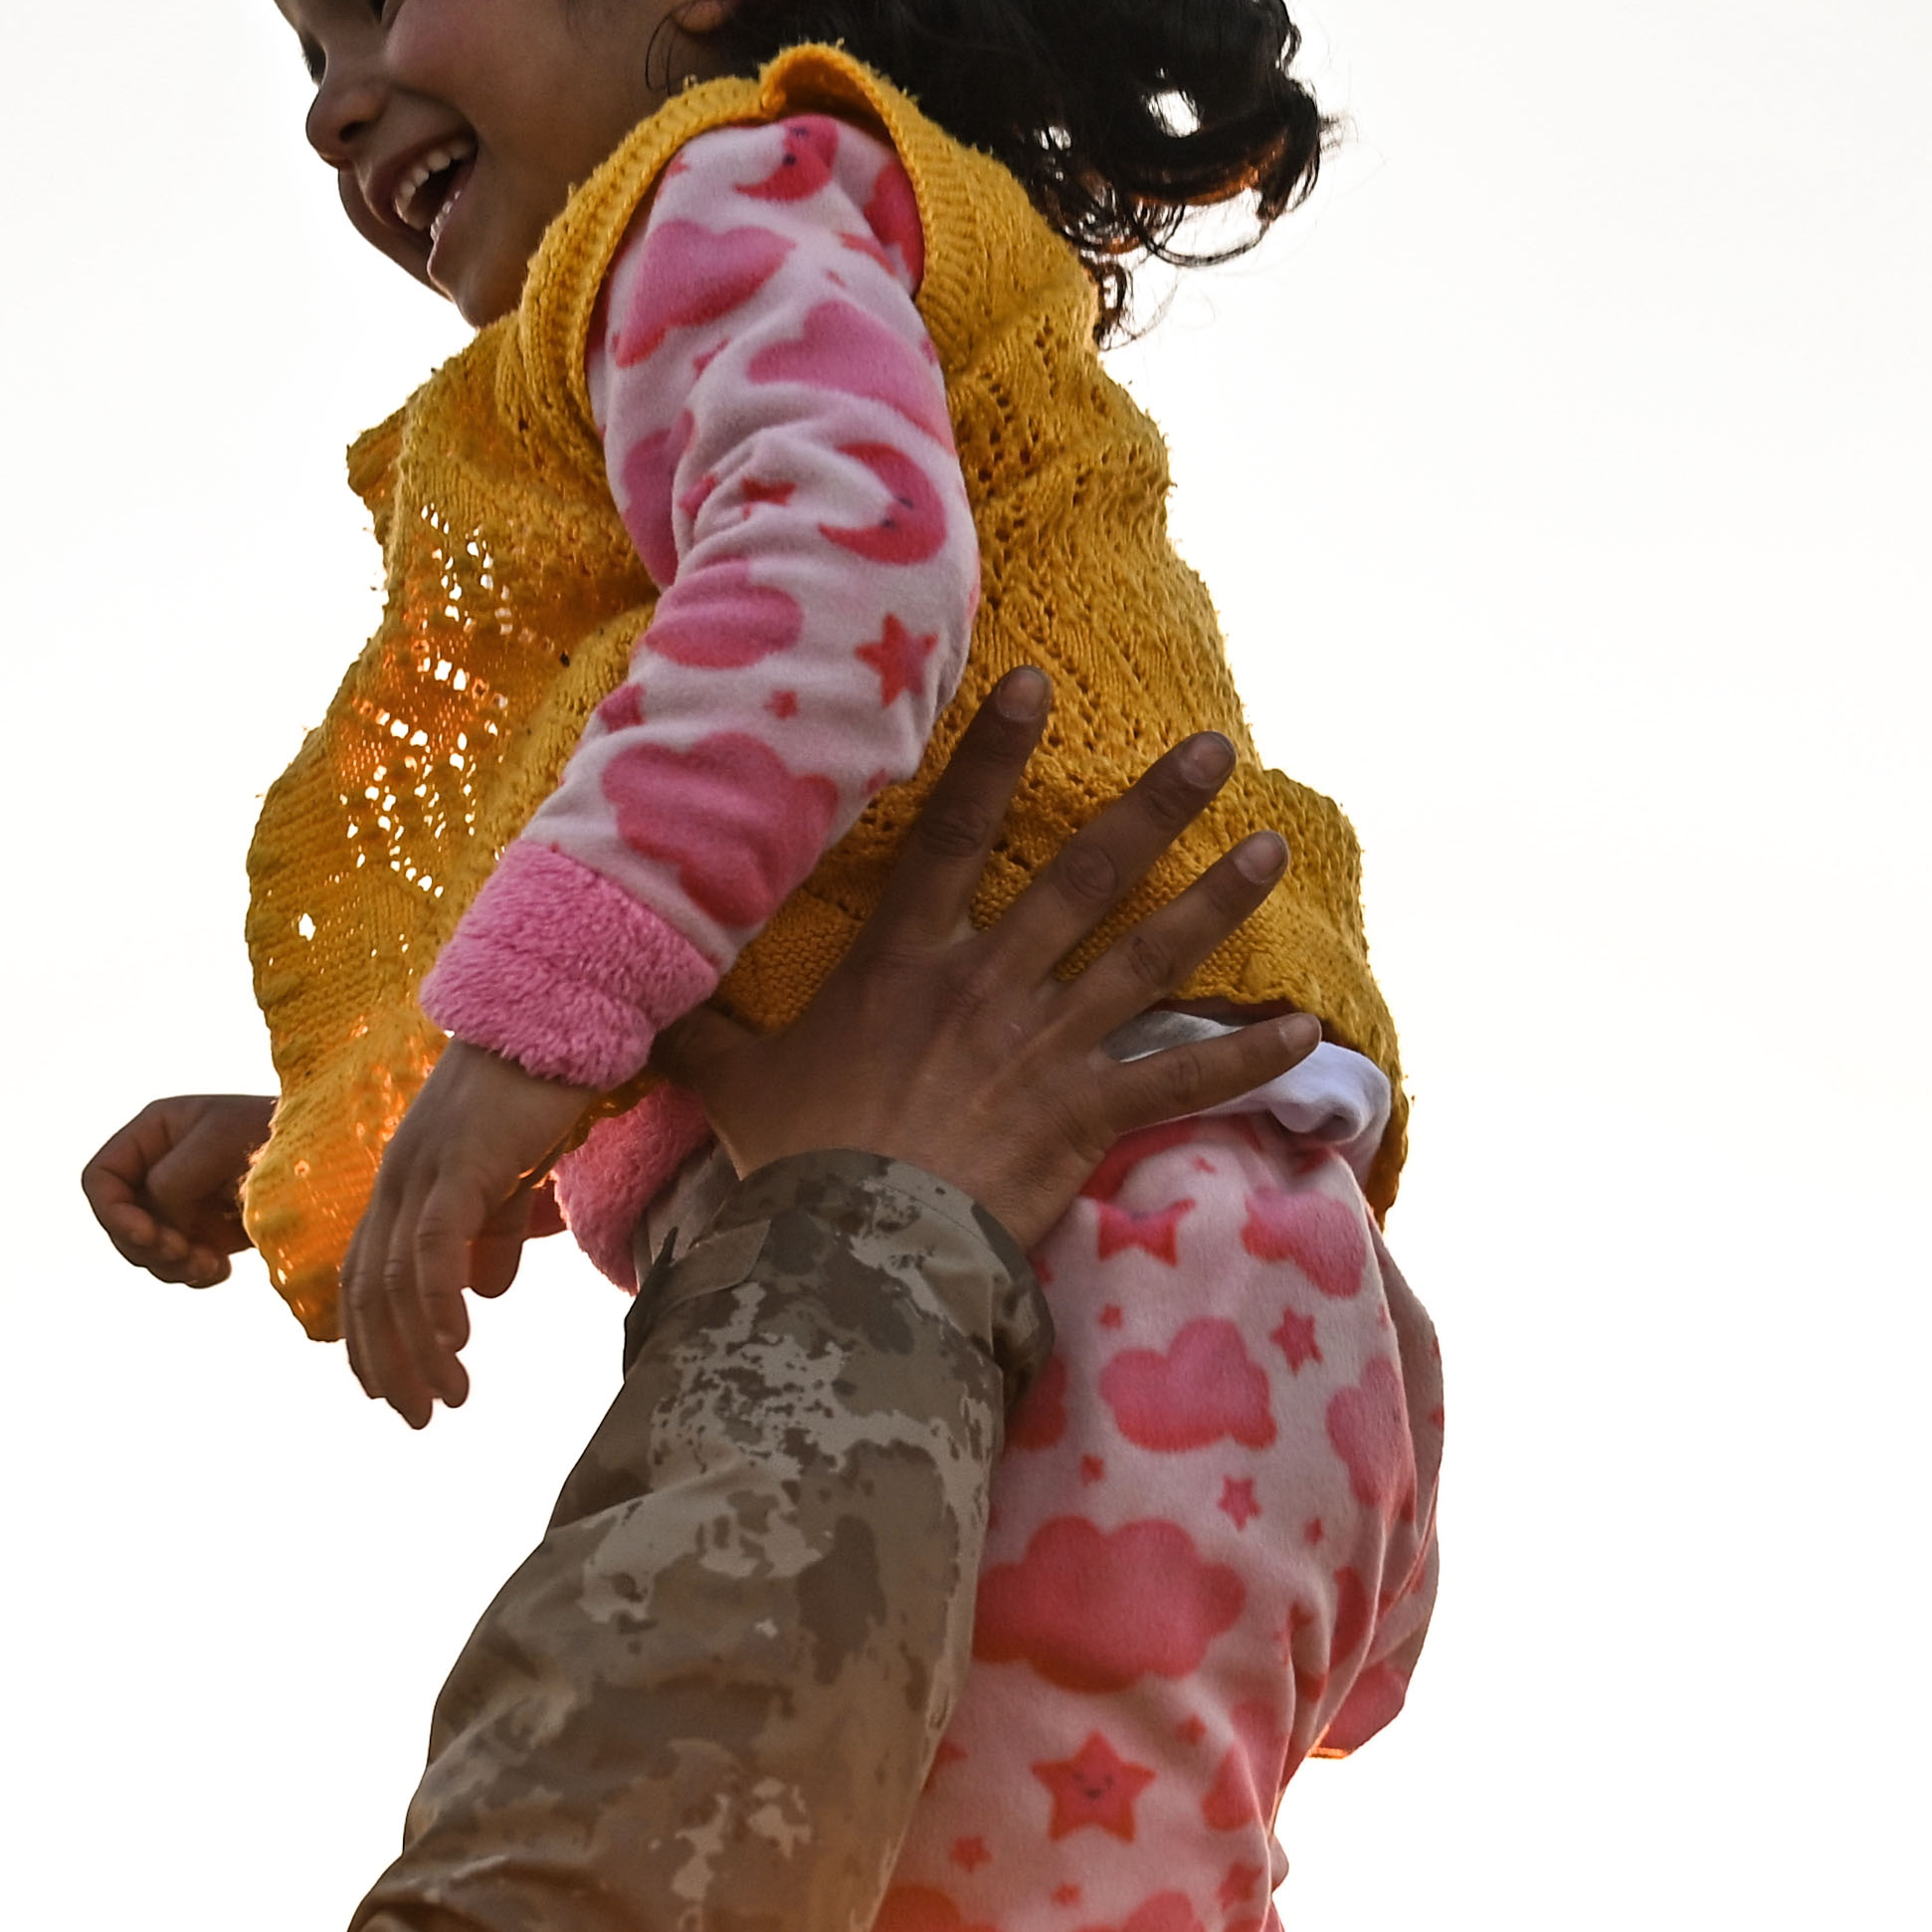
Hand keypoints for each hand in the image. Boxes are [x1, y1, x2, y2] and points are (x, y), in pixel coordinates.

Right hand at [82, 1089, 273, 1287]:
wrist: (330, 1159)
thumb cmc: (278, 1133)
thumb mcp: (220, 1141)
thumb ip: (174, 1175)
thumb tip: (156, 1215)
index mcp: (153, 1133)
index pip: (100, 1179)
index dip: (112, 1213)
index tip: (150, 1236)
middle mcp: (160, 1168)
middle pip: (119, 1223)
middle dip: (146, 1246)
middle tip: (185, 1255)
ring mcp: (182, 1204)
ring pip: (147, 1252)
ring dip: (171, 1266)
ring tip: (210, 1266)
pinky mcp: (207, 1233)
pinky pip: (179, 1266)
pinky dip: (194, 1275)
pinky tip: (222, 1270)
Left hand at [339, 1037, 613, 1427]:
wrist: (560, 1017)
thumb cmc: (537, 1091)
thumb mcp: (510, 1175)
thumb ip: (493, 1230)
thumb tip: (488, 1292)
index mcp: (403, 1181)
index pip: (365, 1274)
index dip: (369, 1340)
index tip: (389, 1394)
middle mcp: (397, 1178)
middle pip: (368, 1289)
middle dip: (387, 1363)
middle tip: (417, 1419)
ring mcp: (422, 1169)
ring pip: (397, 1278)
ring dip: (421, 1349)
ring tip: (451, 1400)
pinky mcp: (458, 1162)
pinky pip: (434, 1244)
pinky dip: (437, 1301)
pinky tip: (455, 1344)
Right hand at [645, 675, 1315, 1244]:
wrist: (851, 1249)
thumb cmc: (791, 1165)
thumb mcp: (732, 1087)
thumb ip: (695, 1038)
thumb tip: (624, 1015)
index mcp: (903, 962)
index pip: (952, 832)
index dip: (995, 753)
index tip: (1039, 682)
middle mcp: (988, 985)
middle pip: (1083, 874)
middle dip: (1152, 806)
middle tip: (1213, 749)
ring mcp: (1045, 1047)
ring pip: (1149, 956)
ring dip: (1215, 900)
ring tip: (1269, 847)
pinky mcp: (1086, 1118)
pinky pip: (1183, 1081)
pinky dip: (1249, 1060)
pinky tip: (1307, 1032)